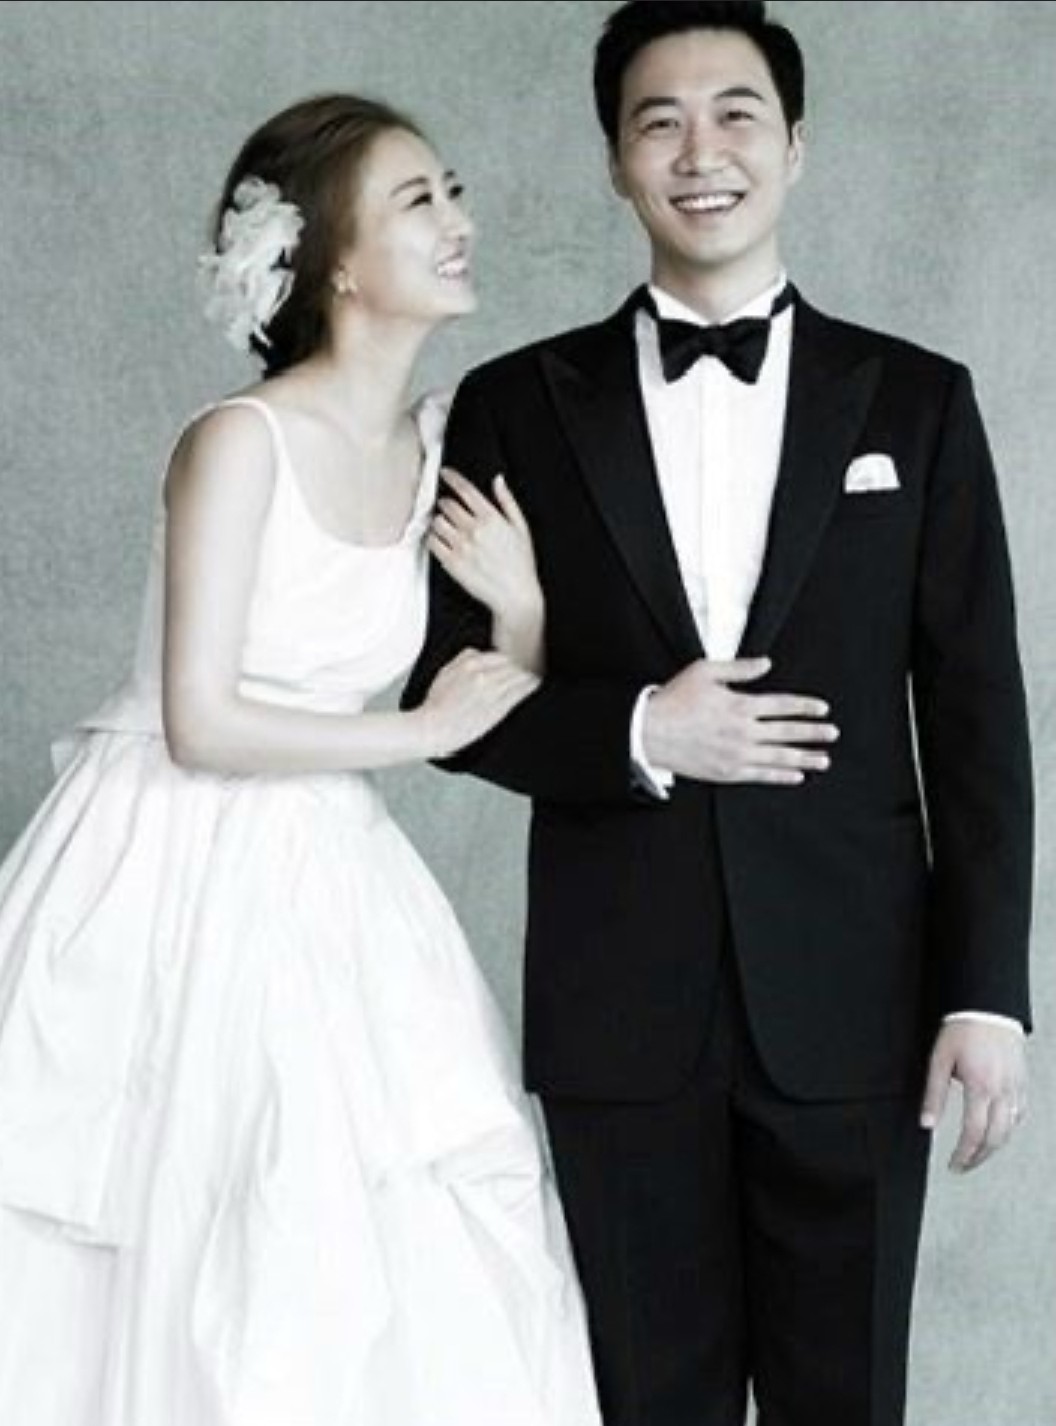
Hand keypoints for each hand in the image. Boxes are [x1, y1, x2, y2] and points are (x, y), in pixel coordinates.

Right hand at [420, 648, 539, 757]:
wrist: (433, 729)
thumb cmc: (436, 706)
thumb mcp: (444, 673)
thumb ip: (463, 659)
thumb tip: (478, 653)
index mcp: (469, 664)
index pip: (500, 656)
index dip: (509, 661)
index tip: (514, 665)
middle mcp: (483, 675)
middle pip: (513, 665)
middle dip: (520, 668)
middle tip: (528, 671)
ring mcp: (492, 691)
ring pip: (520, 676)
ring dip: (528, 676)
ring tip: (533, 677)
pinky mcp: (498, 707)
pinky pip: (521, 692)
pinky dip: (530, 687)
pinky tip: (535, 685)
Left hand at [428, 469, 541, 623]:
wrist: (515, 595)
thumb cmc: (521, 565)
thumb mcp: (521, 528)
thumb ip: (508, 501)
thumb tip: (498, 480)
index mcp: (491, 518)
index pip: (465, 490)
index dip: (452, 477)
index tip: (445, 473)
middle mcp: (474, 530)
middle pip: (447, 505)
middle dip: (446, 503)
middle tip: (449, 508)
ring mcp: (461, 546)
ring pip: (437, 522)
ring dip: (439, 521)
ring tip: (446, 527)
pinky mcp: (452, 563)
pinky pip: (432, 543)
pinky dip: (434, 539)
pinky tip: (442, 541)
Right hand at [643, 657, 837, 784]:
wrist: (649, 732)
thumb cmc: (674, 699)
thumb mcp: (704, 671)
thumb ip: (739, 668)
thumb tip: (766, 663)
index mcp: (740, 705)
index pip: (782, 705)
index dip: (805, 707)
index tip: (822, 709)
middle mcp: (743, 731)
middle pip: (787, 732)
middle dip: (813, 733)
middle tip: (832, 734)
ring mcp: (737, 754)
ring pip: (779, 757)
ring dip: (805, 758)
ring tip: (824, 760)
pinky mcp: (727, 772)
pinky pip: (761, 775)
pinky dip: (781, 776)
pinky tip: (796, 776)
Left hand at [920, 1021, 1027, 1171]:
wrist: (989, 1007)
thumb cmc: (964, 1028)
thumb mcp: (940, 1059)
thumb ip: (934, 1094)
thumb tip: (927, 1123)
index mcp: (980, 1086)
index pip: (974, 1133)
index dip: (964, 1154)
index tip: (954, 1164)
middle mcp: (1002, 1091)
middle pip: (996, 1138)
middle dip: (979, 1157)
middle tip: (963, 1166)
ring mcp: (1016, 1088)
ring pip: (1010, 1129)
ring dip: (994, 1147)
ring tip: (977, 1153)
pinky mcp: (1022, 1082)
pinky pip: (1019, 1114)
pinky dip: (1008, 1128)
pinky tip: (997, 1130)